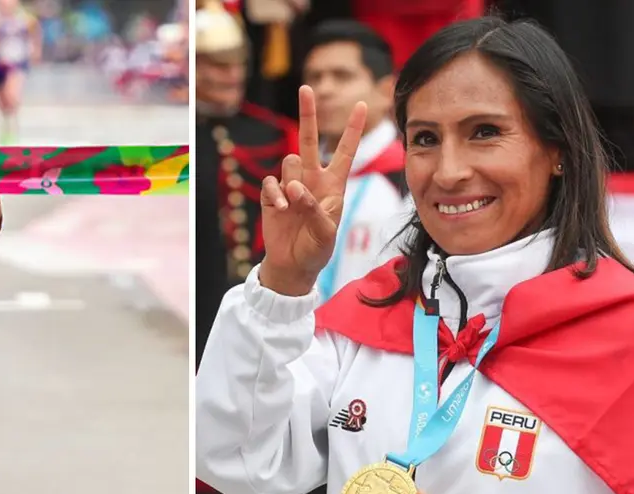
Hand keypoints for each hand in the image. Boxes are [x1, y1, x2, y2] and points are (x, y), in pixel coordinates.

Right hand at [257, 86, 366, 295]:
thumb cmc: (317, 248)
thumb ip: (314, 208)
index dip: (352, 129)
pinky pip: (271, 182)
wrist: (293, 264)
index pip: (345, 151)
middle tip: (306, 88)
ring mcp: (291, 185)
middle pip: (310, 140)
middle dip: (308, 113)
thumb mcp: (326, 231)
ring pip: (290, 161)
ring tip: (293, 202)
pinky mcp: (272, 195)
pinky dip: (276, 194)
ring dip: (291, 179)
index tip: (361, 104)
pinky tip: (280, 208)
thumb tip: (295, 187)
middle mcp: (312, 179)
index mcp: (333, 184)